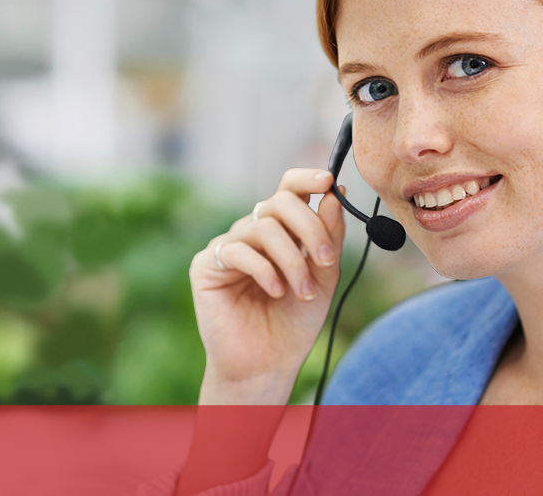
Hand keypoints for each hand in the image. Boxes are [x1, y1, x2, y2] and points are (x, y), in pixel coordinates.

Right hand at [189, 168, 347, 404]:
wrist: (268, 363)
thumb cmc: (294, 323)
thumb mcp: (323, 276)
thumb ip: (328, 235)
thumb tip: (335, 192)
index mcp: (280, 231)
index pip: (288, 190)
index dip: (307, 179)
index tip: (330, 182)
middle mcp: (251, 233)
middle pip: (278, 202)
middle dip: (309, 227)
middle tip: (326, 258)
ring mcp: (228, 247)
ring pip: (263, 227)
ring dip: (292, 259)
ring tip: (303, 291)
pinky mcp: (206, 266)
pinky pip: (238, 250)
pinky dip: (264, 269)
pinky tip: (276, 292)